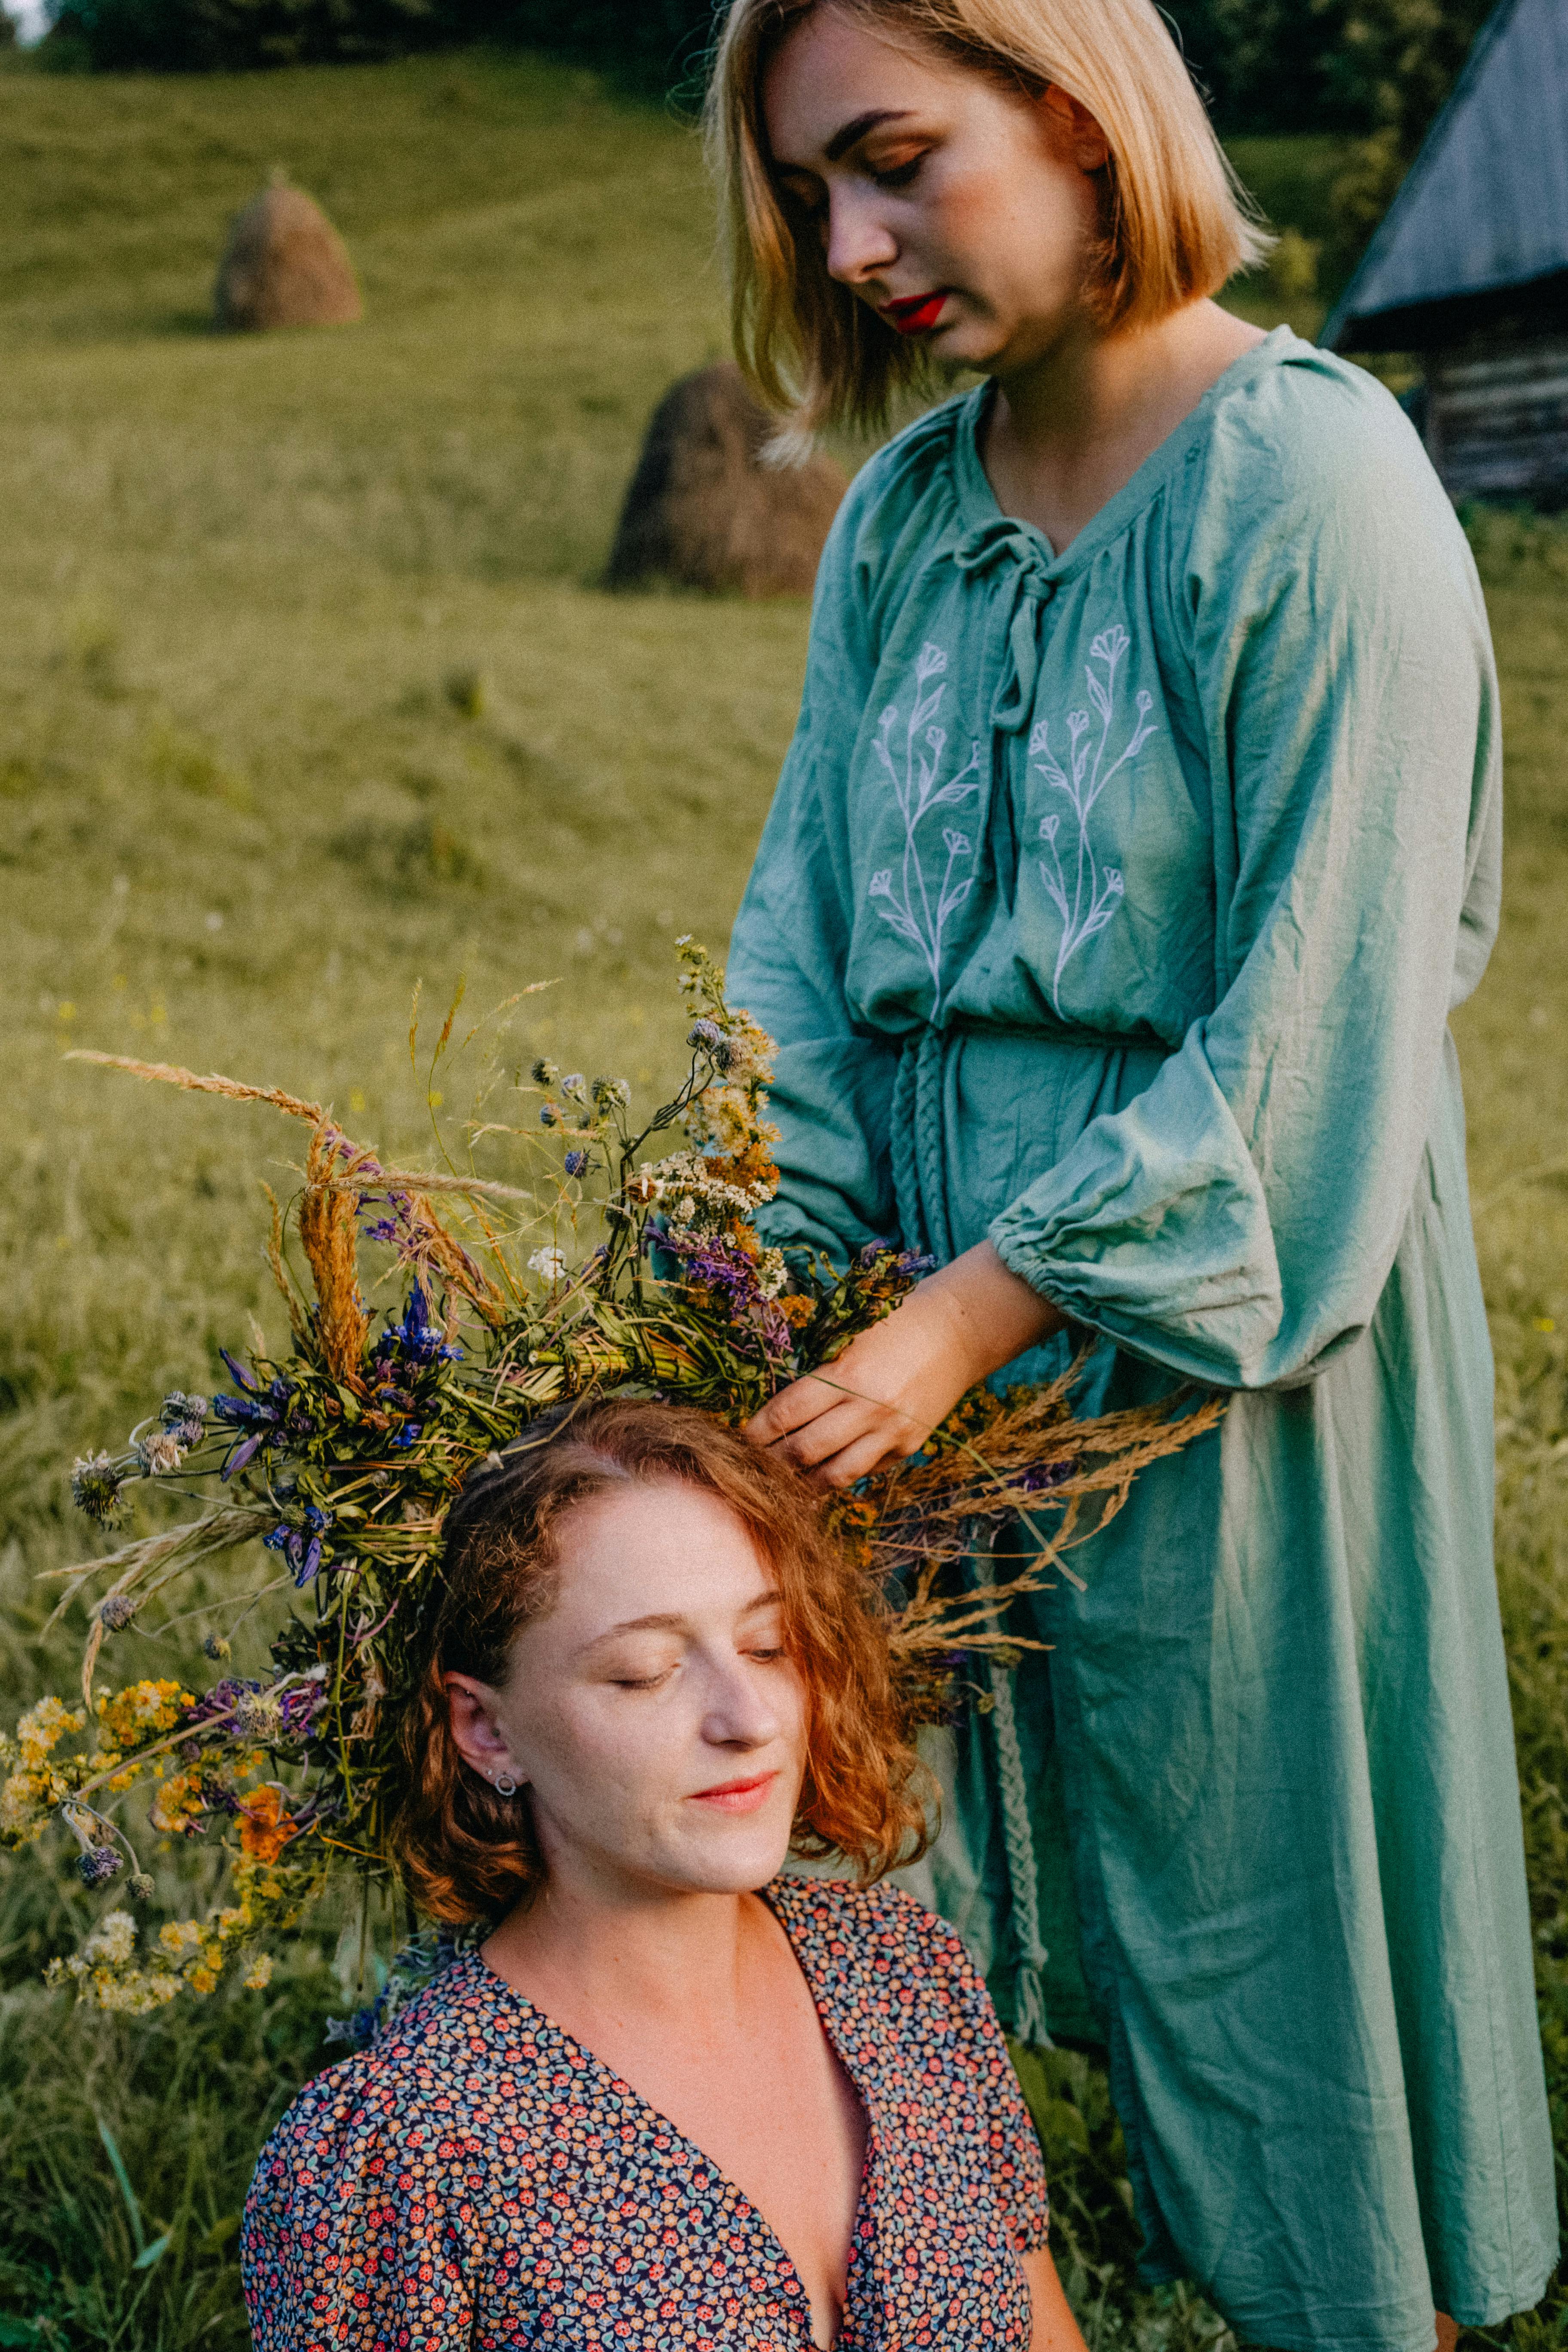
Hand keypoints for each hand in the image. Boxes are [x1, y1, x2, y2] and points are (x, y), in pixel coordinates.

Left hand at [745, 1242, 1062, 1486]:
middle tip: (748, 1468)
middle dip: (771, 1463)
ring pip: (835, 1475)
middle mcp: (869, 1409)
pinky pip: (864, 1471)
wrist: (957, 1332)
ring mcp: (891, 1433)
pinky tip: (819, 1476)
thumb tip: (775, 1413)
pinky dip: (839, 1475)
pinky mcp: (908, 1447)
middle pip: (804, 1451)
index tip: (736, 1441)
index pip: (786, 1414)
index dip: (756, 1432)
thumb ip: (816, 1375)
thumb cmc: (893, 1325)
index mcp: (846, 1374)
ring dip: (802, 1484)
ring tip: (779, 1485)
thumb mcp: (849, 1338)